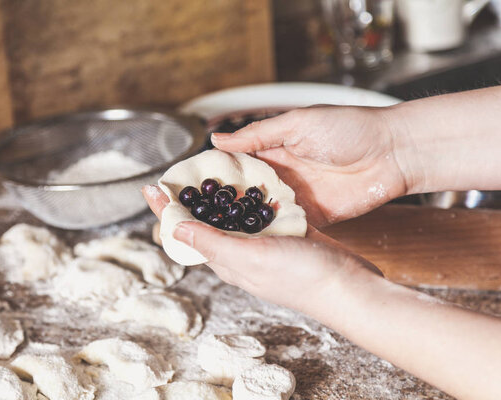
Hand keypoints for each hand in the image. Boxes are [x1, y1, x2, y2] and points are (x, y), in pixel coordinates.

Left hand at [142, 186, 380, 315]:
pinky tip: (257, 180)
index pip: (186, 234)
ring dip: (223, 195)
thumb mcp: (250, 258)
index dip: (167, 211)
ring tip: (212, 171)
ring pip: (236, 216)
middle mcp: (241, 252)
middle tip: (180, 173)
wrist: (349, 287)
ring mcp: (265, 244)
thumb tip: (172, 227)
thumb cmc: (302, 278)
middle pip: (207, 223)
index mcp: (226, 260)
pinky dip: (256, 196)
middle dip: (190, 199)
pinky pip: (264, 213)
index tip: (151, 187)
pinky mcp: (287, 234)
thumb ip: (211, 242)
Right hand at [211, 106, 412, 225]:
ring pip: (263, 214)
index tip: (190, 188)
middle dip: (225, 205)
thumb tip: (217, 139)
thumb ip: (257, 135)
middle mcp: (282, 176)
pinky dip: (273, 235)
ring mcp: (297, 198)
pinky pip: (288, 228)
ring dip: (246, 223)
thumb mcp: (298, 123)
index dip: (215, 176)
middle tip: (198, 218)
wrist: (393, 153)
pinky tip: (253, 244)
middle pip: (246, 193)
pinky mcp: (314, 217)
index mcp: (274, 150)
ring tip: (218, 235)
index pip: (237, 165)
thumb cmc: (349, 128)